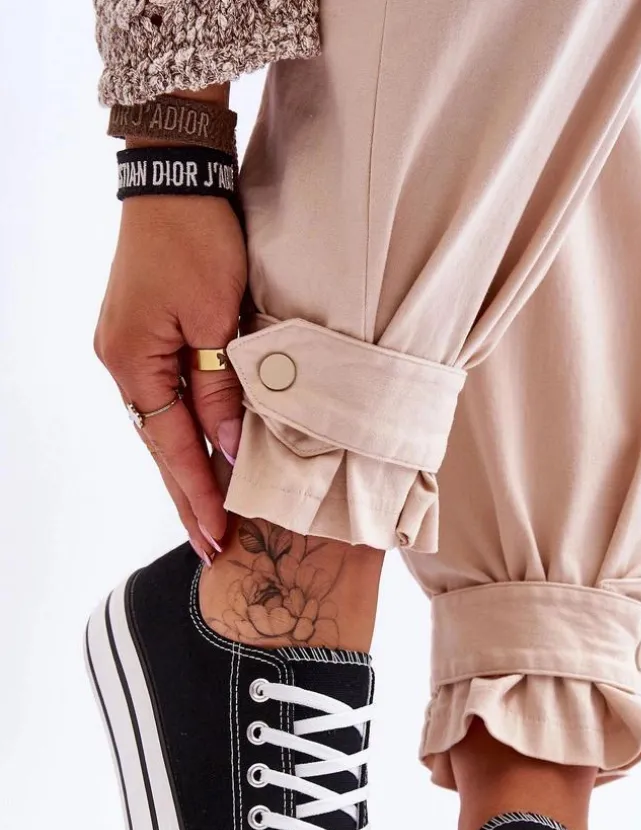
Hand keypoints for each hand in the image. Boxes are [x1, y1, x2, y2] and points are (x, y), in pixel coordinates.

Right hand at [94, 194, 247, 552]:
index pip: (171, 445)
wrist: (174, 181)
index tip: (217, 534)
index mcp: (133, 362)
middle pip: (159, 445)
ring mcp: (128, 351)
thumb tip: (226, 446)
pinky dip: (184, 433)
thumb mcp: (216, 318)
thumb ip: (219, 388)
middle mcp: (122, 364)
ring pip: (162, 426)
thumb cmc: (195, 239)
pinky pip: (165, 400)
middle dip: (187, 497)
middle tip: (210, 546)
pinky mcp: (142, 337)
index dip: (197, 493)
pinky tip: (199, 457)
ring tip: (207, 516)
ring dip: (186, 469)